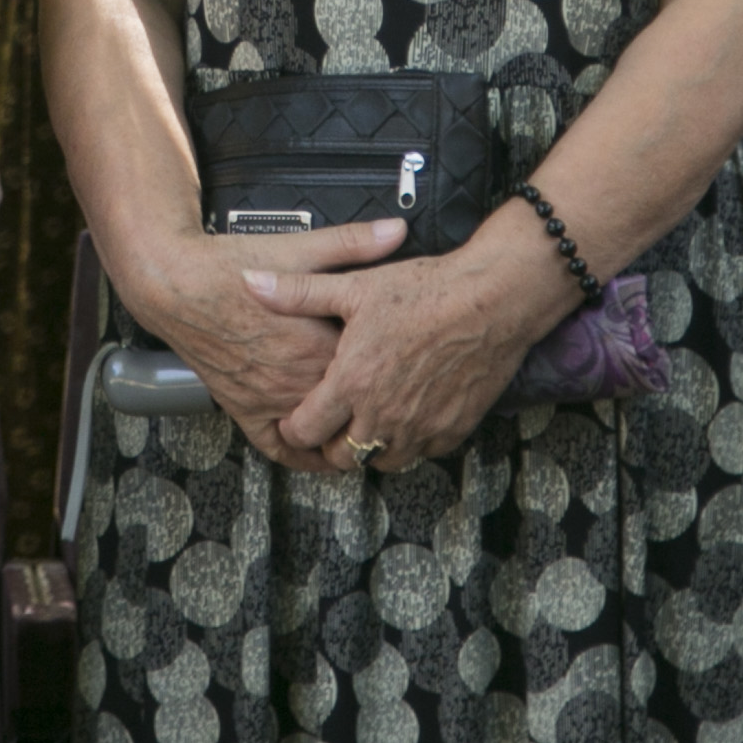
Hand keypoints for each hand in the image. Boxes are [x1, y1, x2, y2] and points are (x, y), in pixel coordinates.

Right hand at [120, 219, 401, 473]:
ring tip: (371, 427)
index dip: (392, 361)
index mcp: (315, 344)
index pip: (372, 365)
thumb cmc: (228, 266)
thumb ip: (351, 244)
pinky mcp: (244, 409)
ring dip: (346, 432)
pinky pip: (280, 446)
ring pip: (322, 432)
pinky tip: (321, 451)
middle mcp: (295, 380)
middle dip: (374, 400)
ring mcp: (270, 399)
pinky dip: (304, 456)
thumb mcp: (296, 249)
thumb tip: (396, 231)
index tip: (408, 355)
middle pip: (351, 405)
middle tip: (398, 396)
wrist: (174, 284)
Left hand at [250, 235, 561, 474]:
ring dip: (370, 446)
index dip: (293, 428)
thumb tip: (250, 282)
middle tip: (331, 421)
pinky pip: (421, 452)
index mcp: (352, 383)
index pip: (305, 432)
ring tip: (369, 419)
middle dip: (330, 443)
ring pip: (381, 461)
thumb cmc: (425, 291)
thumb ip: (298, 293)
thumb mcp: (354, 286)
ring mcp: (419, 427)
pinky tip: (407, 414)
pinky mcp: (451, 430)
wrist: (493, 300)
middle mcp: (382, 415)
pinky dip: (410, 441)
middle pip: (340, 457)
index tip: (294, 418)